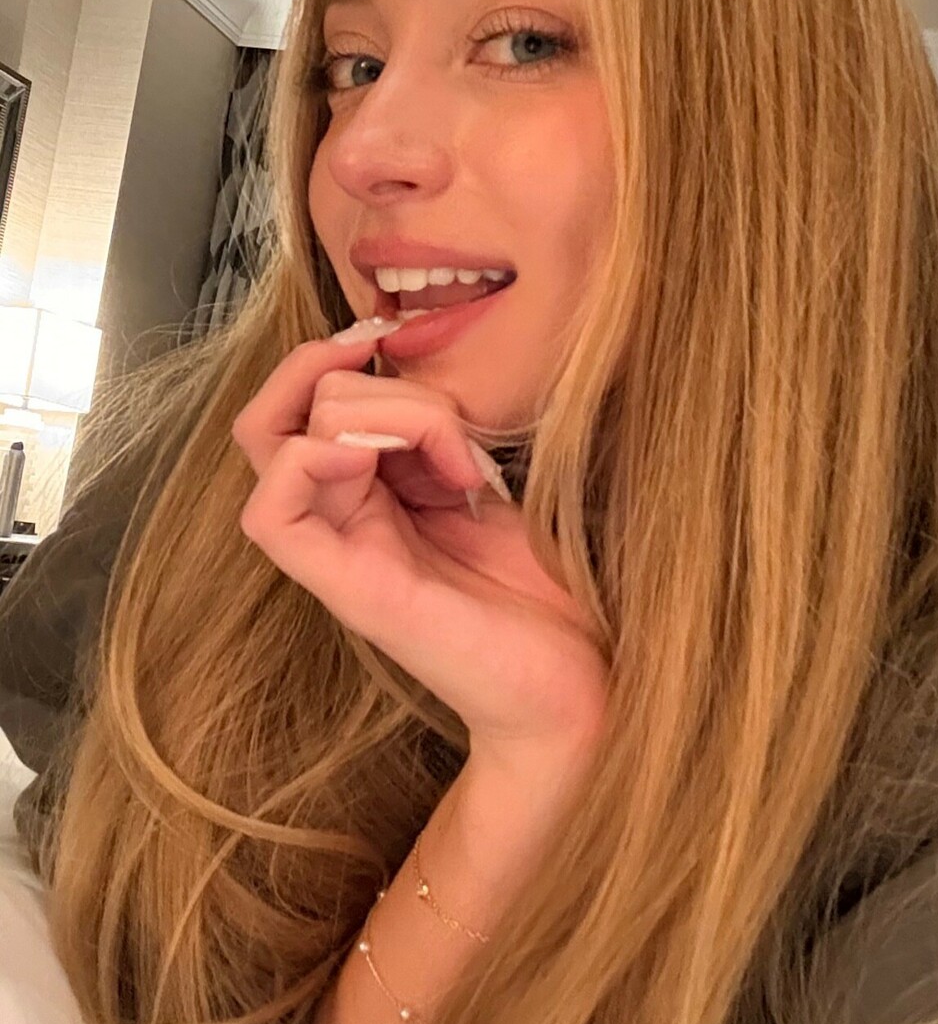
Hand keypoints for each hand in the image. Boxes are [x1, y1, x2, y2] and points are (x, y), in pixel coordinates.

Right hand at [230, 330, 608, 763]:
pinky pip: (272, 512)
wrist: (578, 686)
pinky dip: (320, 458)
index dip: (325, 355)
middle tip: (460, 438)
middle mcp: (340, 523)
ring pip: (284, 441)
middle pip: (289, 410)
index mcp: (367, 496)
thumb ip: (433, 431)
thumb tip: (399, 362)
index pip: (295, 406)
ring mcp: (338, 556)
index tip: (387, 336)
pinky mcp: (351, 590)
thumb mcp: (480, 482)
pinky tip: (412, 471)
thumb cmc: (544, 594)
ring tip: (464, 466)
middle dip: (380, 387)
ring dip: (388, 417)